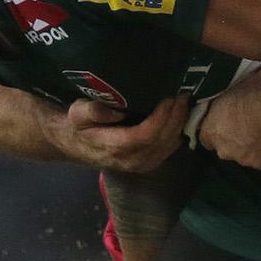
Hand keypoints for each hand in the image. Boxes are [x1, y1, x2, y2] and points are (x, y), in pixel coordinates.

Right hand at [54, 95, 188, 173]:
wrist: (77, 146)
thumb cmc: (79, 126)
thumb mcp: (77, 114)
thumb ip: (92, 111)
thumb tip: (116, 110)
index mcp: (114, 147)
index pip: (145, 135)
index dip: (160, 117)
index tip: (168, 98)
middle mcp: (131, 160)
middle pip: (161, 140)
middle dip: (175, 117)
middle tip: (182, 95)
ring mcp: (142, 165)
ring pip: (168, 146)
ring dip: (179, 123)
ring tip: (183, 102)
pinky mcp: (149, 163)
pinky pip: (169, 149)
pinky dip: (178, 132)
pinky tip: (180, 116)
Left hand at [195, 64, 260, 169]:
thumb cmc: (252, 89)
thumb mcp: (223, 94)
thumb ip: (217, 112)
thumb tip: (219, 112)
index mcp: (210, 132)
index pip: (208, 140)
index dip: (221, 132)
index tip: (230, 125)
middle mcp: (224, 150)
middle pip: (227, 150)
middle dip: (236, 141)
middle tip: (250, 126)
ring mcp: (245, 158)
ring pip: (247, 156)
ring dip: (253, 147)